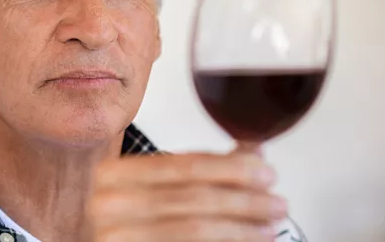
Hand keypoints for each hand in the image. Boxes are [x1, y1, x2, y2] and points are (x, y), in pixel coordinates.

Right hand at [88, 151, 287, 241]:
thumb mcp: (152, 187)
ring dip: (241, 227)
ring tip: (269, 225)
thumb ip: (197, 168)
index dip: (232, 168)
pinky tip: (247, 240)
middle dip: (244, 198)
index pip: (185, 164)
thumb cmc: (127, 222)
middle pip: (194, 196)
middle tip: (277, 201)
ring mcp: (115, 236)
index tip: (265, 171)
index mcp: (112, 173)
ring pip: (195, 228)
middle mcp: (107, 204)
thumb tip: (253, 150)